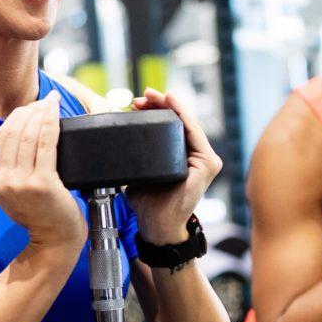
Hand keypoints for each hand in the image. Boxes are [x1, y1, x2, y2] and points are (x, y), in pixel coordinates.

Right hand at [0, 91, 82, 246]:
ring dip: (41, 114)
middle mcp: (4, 180)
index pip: (1, 139)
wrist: (54, 238)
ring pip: (30, 136)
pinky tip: (56, 114)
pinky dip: (51, 125)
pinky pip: (46, 145)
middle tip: (44, 100)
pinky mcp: (43, 183)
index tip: (31, 107)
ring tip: (52, 102)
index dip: (16, 118)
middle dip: (30, 111)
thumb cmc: (35, 217)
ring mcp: (23, 182)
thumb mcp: (5, 200)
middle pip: (15, 133)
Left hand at [127, 89, 222, 244]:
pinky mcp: (208, 164)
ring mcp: (205, 160)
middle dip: (161, 105)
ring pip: (187, 123)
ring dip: (170, 106)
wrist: (156, 225)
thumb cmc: (148, 202)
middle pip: (180, 122)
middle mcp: (197, 156)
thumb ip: (135, 157)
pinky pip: (194, 134)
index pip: (172, 126)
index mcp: (183, 156)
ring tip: (151, 96)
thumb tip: (113, 139)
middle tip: (141, 96)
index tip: (137, 102)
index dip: (157, 110)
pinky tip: (171, 104)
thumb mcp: (140, 172)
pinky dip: (183, 116)